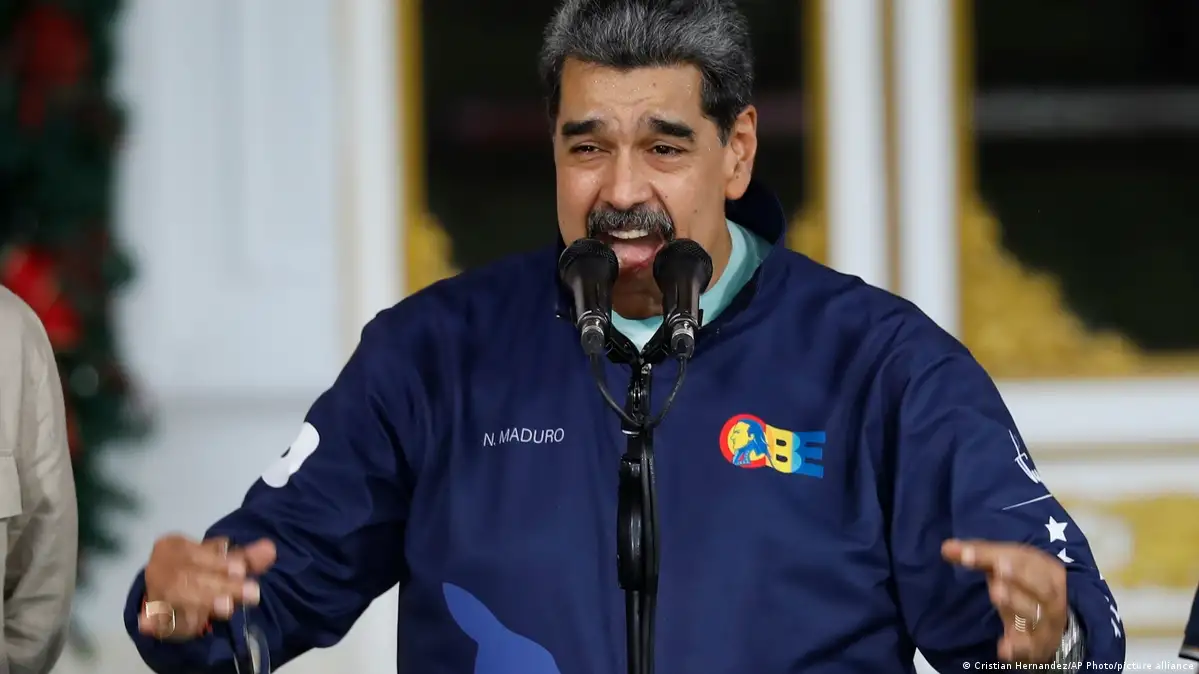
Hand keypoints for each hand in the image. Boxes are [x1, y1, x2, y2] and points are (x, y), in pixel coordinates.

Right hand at [138, 534, 276, 639]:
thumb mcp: (223, 563)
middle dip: (220, 585)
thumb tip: (271, 549)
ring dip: (203, 601)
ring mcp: (153, 592)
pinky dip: (165, 622)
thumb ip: (245, 559)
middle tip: (250, 593)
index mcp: (174, 546)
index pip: (196, 553)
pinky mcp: (152, 617)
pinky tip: (167, 625)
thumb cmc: (199, 571)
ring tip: (228, 607)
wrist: (167, 593)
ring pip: (176, 595)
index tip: (241, 571)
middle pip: (188, 575)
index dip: (218, 562)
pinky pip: (162, 618)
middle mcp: (159, 566)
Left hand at [942, 539, 1067, 663]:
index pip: (1025, 561)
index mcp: (1047, 571)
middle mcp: (1052, 598)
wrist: (1051, 622)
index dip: (998, 556)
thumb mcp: (1007, 565)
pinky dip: (1018, 648)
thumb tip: (947, 548)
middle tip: (997, 571)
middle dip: (1019, 578)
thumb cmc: (1025, 585)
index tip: (970, 553)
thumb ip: (979, 556)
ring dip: (1016, 604)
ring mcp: (1047, 625)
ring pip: (1036, 616)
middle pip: (1041, 588)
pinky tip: (1004, 648)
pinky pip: (1030, 648)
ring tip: (996, 593)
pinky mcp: (1037, 647)